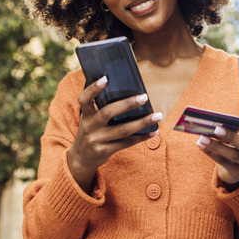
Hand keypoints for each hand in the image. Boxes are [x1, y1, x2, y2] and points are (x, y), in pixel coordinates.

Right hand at [68, 76, 162, 190]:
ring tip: (158, 116)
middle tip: (144, 97)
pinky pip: (126, 143)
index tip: (105, 78)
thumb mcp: (89, 119)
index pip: (85, 99)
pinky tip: (153, 131)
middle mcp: (89, 126)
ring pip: (122, 130)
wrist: (80, 159)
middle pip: (108, 112)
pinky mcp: (104, 151)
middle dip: (127, 104)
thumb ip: (100, 107)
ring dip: (142, 122)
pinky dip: (141, 137)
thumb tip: (126, 91)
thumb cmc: (90, 132)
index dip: (93, 88)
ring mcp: (96, 140)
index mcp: (86, 115)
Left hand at [196, 126, 238, 187]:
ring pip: (233, 154)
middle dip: (231, 136)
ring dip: (216, 145)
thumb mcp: (237, 141)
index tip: (225, 123)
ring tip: (203, 138)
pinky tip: (201, 146)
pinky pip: (223, 162)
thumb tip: (215, 126)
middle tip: (216, 129)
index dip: (238, 129)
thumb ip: (231, 134)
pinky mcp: (237, 173)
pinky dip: (211, 153)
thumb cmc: (236, 149)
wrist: (237, 171)